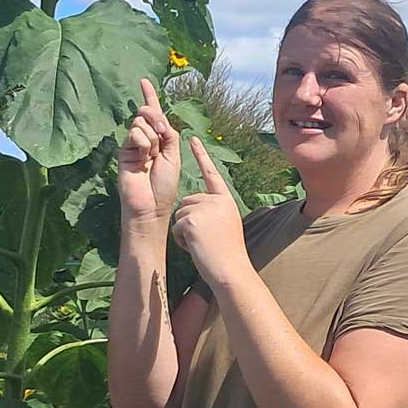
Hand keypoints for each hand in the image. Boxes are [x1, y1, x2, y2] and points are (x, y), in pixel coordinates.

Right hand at [118, 78, 180, 227]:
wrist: (151, 204)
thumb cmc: (164, 184)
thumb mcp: (173, 154)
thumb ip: (168, 133)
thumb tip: (157, 117)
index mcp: (158, 139)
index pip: (153, 113)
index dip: (150, 96)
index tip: (143, 80)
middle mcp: (144, 139)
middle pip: (147, 113)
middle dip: (156, 117)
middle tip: (162, 132)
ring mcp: (133, 144)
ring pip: (142, 123)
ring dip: (152, 138)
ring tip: (151, 158)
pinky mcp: (123, 150)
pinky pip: (135, 134)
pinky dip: (144, 143)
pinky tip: (143, 159)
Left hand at [172, 136, 250, 287]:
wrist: (230, 269)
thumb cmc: (227, 253)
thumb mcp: (225, 224)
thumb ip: (213, 210)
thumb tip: (194, 206)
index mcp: (225, 199)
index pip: (210, 173)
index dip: (201, 155)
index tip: (192, 138)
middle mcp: (215, 200)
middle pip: (187, 201)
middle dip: (187, 220)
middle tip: (204, 238)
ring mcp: (204, 208)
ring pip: (180, 214)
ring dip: (184, 231)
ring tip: (201, 243)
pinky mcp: (191, 219)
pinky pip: (176, 226)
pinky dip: (181, 240)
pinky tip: (195, 247)